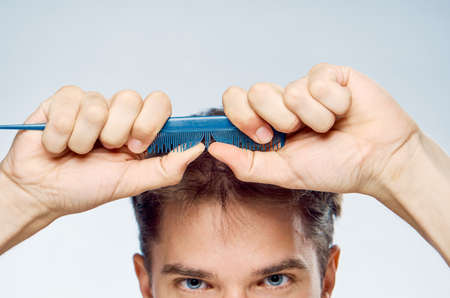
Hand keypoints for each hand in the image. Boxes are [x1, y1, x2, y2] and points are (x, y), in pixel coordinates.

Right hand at [0, 86, 203, 216]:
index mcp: (138, 129)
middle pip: (131, 98)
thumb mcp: (131, 183)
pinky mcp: (63, 100)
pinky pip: (70, 101)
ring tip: (77, 152)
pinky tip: (57, 144)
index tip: (137, 147)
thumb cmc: (86, 188)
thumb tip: (198, 148)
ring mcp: (90, 104)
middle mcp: (117, 113)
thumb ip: (167, 168)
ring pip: (98, 104)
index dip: (150, 122)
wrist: (42, 193)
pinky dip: (61, 133)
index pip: (159, 102)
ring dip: (84, 139)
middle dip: (115, 133)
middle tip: (104, 151)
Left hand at [208, 63, 419, 196]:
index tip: (263, 137)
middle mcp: (283, 102)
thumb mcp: (284, 173)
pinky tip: (345, 111)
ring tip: (330, 126)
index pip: (235, 100)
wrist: (379, 161)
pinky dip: (334, 104)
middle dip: (279, 119)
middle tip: (299, 133)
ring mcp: (306, 87)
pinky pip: (318, 81)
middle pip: (255, 91)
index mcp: (267, 123)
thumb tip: (212, 147)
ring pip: (290, 90)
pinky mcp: (331, 75)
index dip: (242, 115)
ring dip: (313, 118)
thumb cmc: (334, 167)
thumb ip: (247, 163)